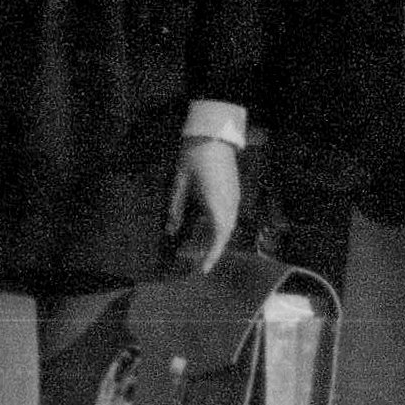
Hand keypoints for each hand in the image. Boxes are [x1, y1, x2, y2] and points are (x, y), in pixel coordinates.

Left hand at [164, 136, 242, 277]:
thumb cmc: (194, 158)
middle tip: (194, 260)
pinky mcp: (235, 190)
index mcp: (216, 205)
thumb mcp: (179, 184)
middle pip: (225, 234)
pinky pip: (229, 215)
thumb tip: (170, 231)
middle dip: (211, 249)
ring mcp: (235, 197)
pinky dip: (219, 225)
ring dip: (216, 237)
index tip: (202, 270)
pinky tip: (206, 225)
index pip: (218, 238)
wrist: (213, 134)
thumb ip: (175, 210)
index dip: (211, 256)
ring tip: (198, 245)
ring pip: (228, 225)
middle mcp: (230, 204)